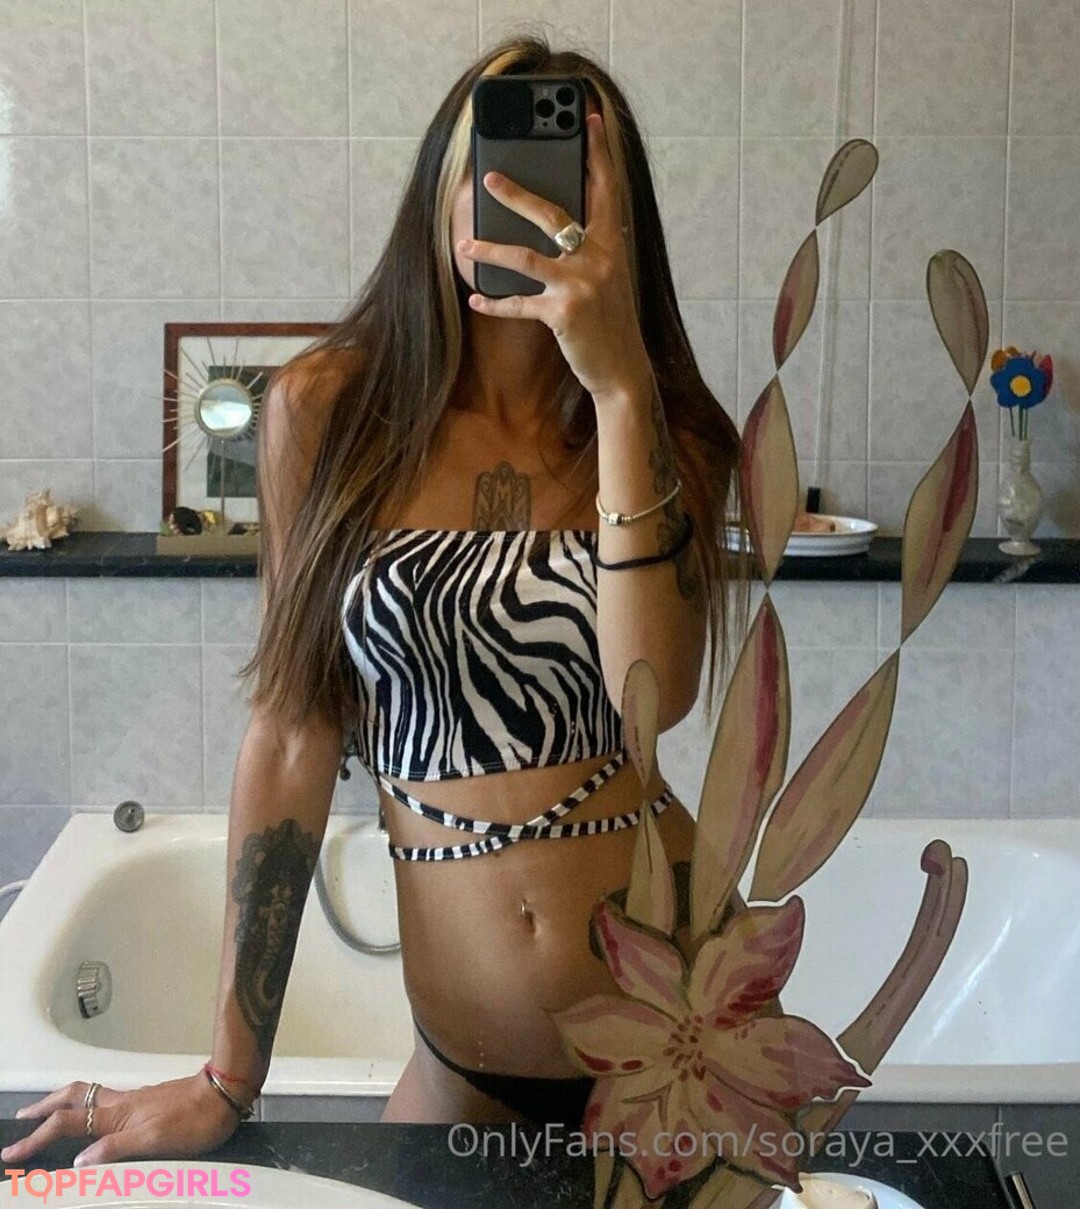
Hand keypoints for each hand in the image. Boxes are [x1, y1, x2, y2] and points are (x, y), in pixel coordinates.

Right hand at [0, 1073, 241, 1167]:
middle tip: (23, 1118)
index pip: (67, 1123)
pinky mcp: (148, 1103)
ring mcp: (135, 1101)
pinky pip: (107, 1102)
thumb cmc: (194, 1120)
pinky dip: (88, 1108)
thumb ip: (115, 1149)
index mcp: (117, 1114)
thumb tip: (77, 1161)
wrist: (225, 1093)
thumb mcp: (155, 1141)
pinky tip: (94, 1121)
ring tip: (49, 1116)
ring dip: (64, 1105)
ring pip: (90, 1097)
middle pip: (74, 1097)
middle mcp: (122, 1104)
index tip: (11, 1150)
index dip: (36, 1137)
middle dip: (45, 1107)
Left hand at [458, 112, 653, 400]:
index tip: (590, 118)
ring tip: (465, 243)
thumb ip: (594, 250)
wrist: (622, 369)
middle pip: (553, 214)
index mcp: (612, 245)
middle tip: (489, 179)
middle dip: (517, 195)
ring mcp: (580, 285)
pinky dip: (495, 303)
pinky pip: (520, 303)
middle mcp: (599, 259)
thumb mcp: (610, 279)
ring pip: (526, 257)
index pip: (606, 188)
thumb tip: (566, 227)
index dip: (598, 152)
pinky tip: (475, 300)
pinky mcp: (562, 313)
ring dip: (490, 250)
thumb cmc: (610, 323)